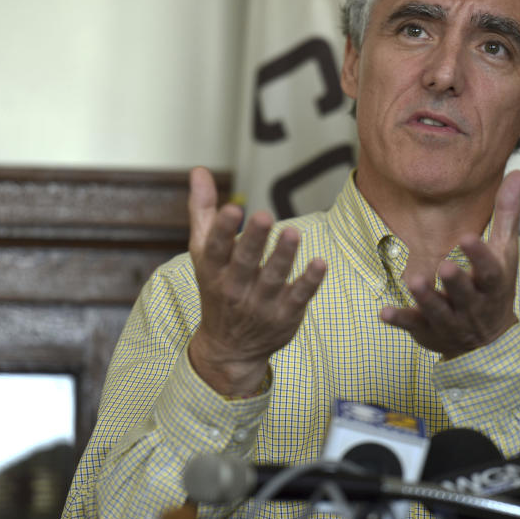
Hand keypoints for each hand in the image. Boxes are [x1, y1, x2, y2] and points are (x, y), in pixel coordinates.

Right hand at [186, 167, 325, 395]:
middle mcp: (234, 289)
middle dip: (254, 240)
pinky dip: (309, 281)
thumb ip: (203, 210)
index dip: (223, 229)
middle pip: (244, 262)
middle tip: (265, 216)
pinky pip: (298, 297)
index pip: (216, 248)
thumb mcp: (203, 252)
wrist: (229, 348)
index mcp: (213, 269)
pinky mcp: (285, 315)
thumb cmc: (217, 287)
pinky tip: (320, 263)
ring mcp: (260, 304)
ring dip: (283, 256)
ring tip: (293, 232)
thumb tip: (199, 170)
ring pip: (273, 278)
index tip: (232, 208)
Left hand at [381, 171, 519, 359]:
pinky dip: (400, 320)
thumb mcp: (505, 252)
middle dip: (455, 282)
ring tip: (413, 281)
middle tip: (444, 266)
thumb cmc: (494, 286)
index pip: (490, 271)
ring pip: (438, 311)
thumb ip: (507, 214)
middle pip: (464, 294)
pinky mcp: (429, 331)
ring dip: (426, 298)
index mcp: (493, 284)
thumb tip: (518, 172)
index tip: (468, 237)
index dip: (480, 256)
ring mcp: (451, 321)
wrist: (487, 341)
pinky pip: (413, 326)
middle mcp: (474, 305)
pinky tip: (383, 312)